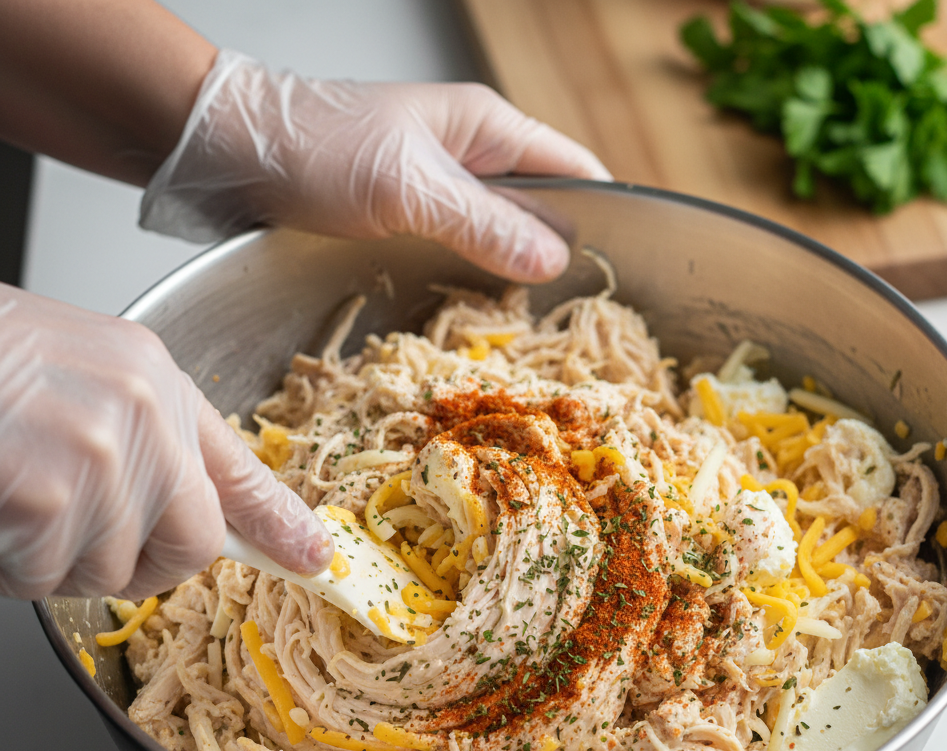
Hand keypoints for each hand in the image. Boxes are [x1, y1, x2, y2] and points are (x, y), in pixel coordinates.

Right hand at [0, 285, 330, 599]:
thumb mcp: (87, 377)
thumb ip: (153, 442)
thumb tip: (207, 513)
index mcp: (154, 381)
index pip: (240, 471)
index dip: (279, 525)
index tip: (315, 558)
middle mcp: (142, 413)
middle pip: (189, 547)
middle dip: (137, 563)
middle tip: (76, 529)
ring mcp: (99, 454)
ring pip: (109, 572)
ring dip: (55, 561)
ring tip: (16, 497)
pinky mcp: (47, 495)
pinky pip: (47, 577)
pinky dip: (12, 565)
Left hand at [141, 52, 610, 281]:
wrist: (229, 152)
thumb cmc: (313, 147)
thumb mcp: (406, 187)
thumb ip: (482, 222)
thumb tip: (552, 259)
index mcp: (486, 129)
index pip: (573, 172)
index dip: (604, 217)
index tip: (619, 272)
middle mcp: (471, 159)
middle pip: (543, 209)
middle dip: (561, 258)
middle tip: (574, 320)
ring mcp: (440, 192)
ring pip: (502, 236)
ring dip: (516, 277)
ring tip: (534, 329)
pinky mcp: (409, 222)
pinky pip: (462, 253)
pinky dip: (476, 282)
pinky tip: (479, 315)